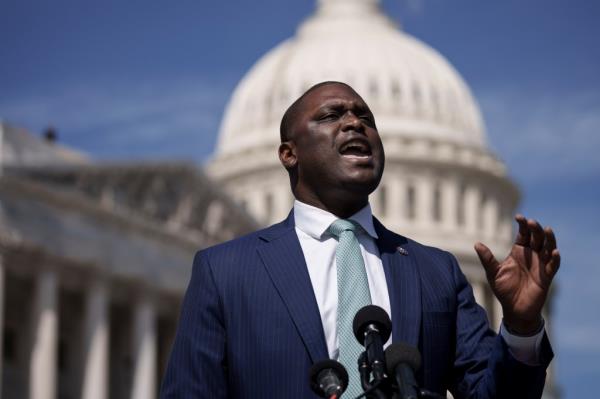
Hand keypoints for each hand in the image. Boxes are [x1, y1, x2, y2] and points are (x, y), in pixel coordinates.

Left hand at [474, 215, 560, 334]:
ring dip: (549, 239)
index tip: (519, 216)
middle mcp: (531, 255)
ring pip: (548, 247)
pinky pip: (553, 265)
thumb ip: (487, 259)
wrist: (514, 309)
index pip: (523, 234)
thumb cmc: (503, 290)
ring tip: (547, 230)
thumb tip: (476, 243)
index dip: (523, 225)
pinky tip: (554, 251)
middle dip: (535, 229)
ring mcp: (540, 265)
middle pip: (536, 237)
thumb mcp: (493, 273)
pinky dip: (555, 258)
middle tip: (532, 222)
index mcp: (518, 252)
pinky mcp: (547, 276)